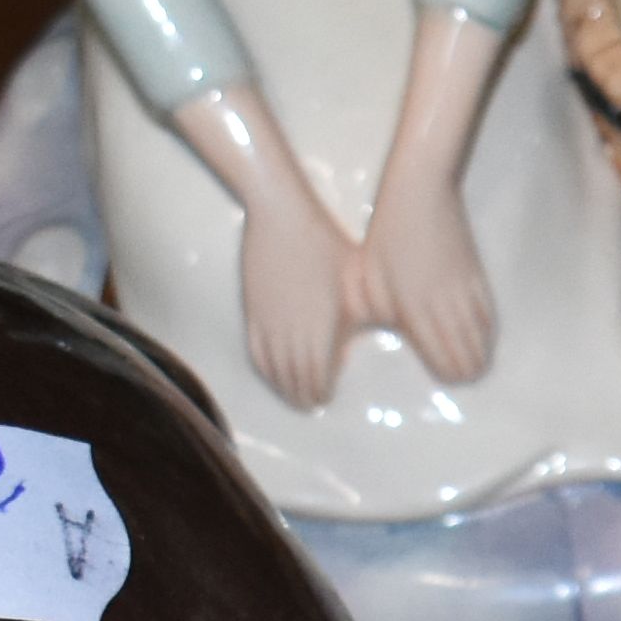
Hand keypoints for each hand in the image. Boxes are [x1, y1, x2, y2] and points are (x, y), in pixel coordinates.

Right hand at [236, 171, 355, 405]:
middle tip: (312, 403)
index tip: (326, 397)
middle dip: (302, 394)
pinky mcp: (251, 309)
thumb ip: (362, 317)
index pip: (317, 375)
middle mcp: (291, 331)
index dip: (320, 390)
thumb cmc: (327, 245)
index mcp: (321, 328)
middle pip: (293, 377)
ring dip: (281, 385)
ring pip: (271, 367)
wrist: (282, 217)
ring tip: (293, 394)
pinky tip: (271, 370)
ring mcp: (267, 321)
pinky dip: (264, 366)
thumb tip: (369, 339)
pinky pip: (255, 349)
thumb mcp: (357, 284)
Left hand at [360, 159, 495, 384]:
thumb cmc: (386, 238)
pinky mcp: (478, 276)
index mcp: (417, 311)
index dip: (449, 375)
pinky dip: (488, 331)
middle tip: (460, 379)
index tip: (446, 382)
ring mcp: (468, 291)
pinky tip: (484, 335)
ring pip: (485, 336)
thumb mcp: (370, 282)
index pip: (446, 359)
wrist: (421, 194)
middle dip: (467, 370)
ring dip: (481, 353)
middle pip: (472, 354)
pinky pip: (490, 314)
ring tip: (475, 364)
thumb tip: (397, 335)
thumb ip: (382, 315)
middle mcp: (448, 307)